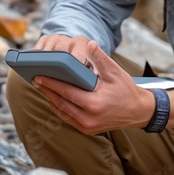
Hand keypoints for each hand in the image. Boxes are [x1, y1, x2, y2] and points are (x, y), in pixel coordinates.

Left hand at [33, 40, 155, 134]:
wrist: (138, 111)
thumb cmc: (126, 90)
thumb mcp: (115, 72)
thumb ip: (100, 58)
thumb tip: (89, 44)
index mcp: (94, 104)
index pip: (66, 92)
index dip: (51, 83)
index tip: (38, 75)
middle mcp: (89, 118)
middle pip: (60, 103)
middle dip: (46, 91)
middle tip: (35, 79)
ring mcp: (87, 126)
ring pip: (62, 112)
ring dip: (50, 99)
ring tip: (41, 87)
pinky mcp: (87, 130)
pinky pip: (68, 118)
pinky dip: (59, 108)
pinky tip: (53, 97)